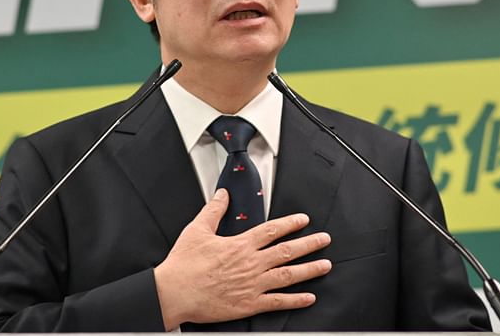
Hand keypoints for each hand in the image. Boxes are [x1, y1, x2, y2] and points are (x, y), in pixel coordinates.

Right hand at [153, 188, 331, 329]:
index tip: (303, 220)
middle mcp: (250, 264)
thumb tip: (223, 195)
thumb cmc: (184, 265)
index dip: (290, 223)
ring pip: (288, 275)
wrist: (175, 292)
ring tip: (325, 264)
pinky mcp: (248, 304)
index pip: (272, 230)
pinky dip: (295, 300)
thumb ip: (213, 210)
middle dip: (309, 244)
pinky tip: (309, 297)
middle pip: (287, 251)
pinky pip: (278, 302)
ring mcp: (252, 285)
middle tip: (324, 239)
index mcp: (240, 245)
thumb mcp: (197, 230)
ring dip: (309, 270)